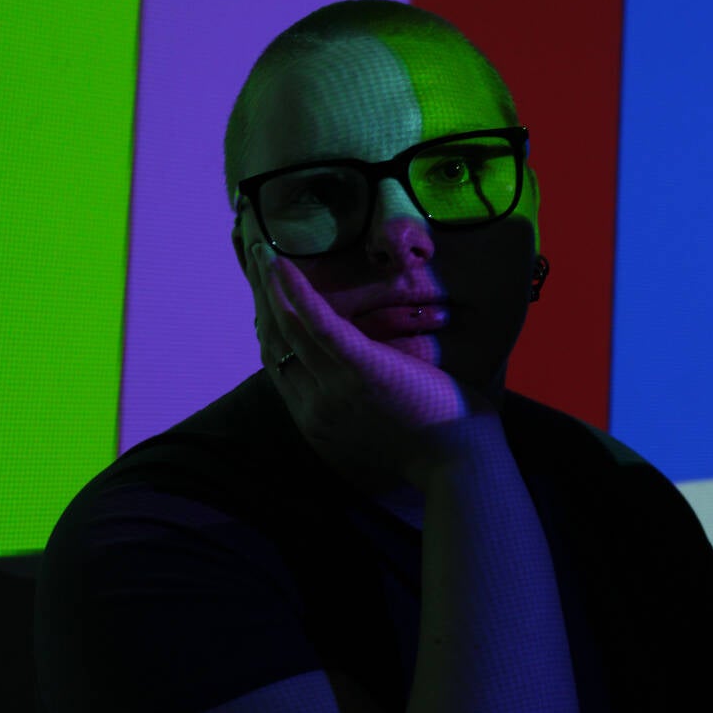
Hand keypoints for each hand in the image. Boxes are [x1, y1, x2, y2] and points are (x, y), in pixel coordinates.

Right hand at [248, 241, 500, 491]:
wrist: (460, 464)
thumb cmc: (432, 444)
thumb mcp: (373, 428)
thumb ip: (351, 402)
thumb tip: (348, 371)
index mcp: (315, 419)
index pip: (278, 362)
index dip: (266, 321)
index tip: (261, 291)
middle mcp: (314, 404)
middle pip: (275, 340)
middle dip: (261, 294)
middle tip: (253, 256)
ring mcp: (335, 387)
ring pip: (289, 328)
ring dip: (271, 283)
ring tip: (262, 248)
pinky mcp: (361, 369)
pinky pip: (320, 325)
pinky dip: (298, 294)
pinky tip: (282, 267)